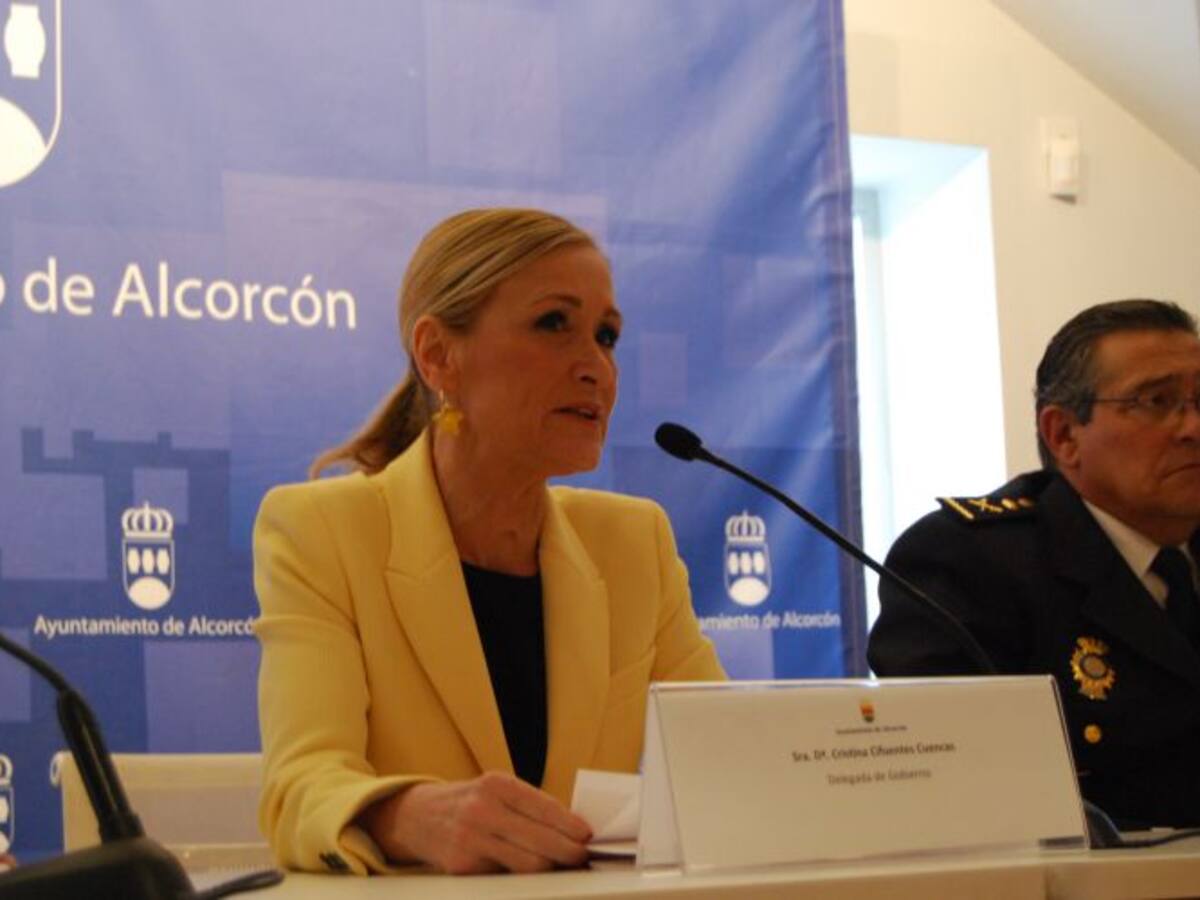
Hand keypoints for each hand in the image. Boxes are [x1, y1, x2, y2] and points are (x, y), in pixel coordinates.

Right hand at [364, 772, 591, 873]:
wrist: (417, 815)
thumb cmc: (470, 802)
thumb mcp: (497, 790)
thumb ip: (530, 807)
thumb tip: (574, 829)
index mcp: (497, 785)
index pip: (545, 808)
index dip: (571, 826)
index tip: (588, 837)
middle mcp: (483, 809)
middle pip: (541, 841)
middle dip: (568, 853)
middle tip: (582, 857)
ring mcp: (470, 839)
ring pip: (527, 864)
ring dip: (550, 868)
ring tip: (561, 866)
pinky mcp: (462, 866)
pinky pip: (504, 876)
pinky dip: (521, 876)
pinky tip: (530, 871)